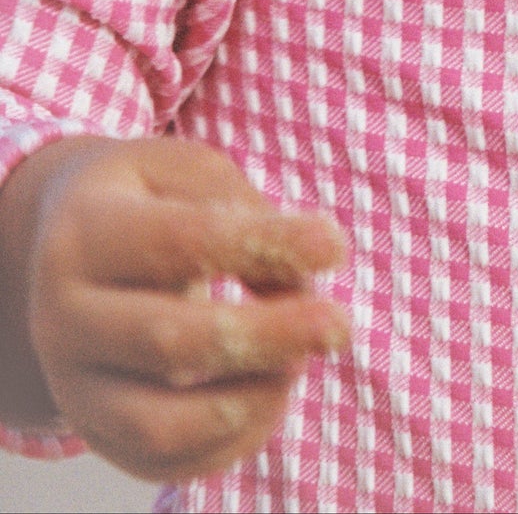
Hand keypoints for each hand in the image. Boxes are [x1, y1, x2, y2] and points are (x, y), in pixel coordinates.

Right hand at [1, 136, 348, 483]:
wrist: (61, 249)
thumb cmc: (147, 200)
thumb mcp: (184, 173)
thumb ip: (243, 211)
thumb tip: (297, 285)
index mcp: (85, 233)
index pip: (181, 242)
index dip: (264, 245)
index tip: (335, 247)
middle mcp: (63, 318)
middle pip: (168, 342)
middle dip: (267, 337)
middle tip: (340, 325)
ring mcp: (72, 386)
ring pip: (160, 424)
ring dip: (249, 401)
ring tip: (298, 363)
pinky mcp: (95, 434)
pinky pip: (165, 461)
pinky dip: (232, 439)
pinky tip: (272, 393)